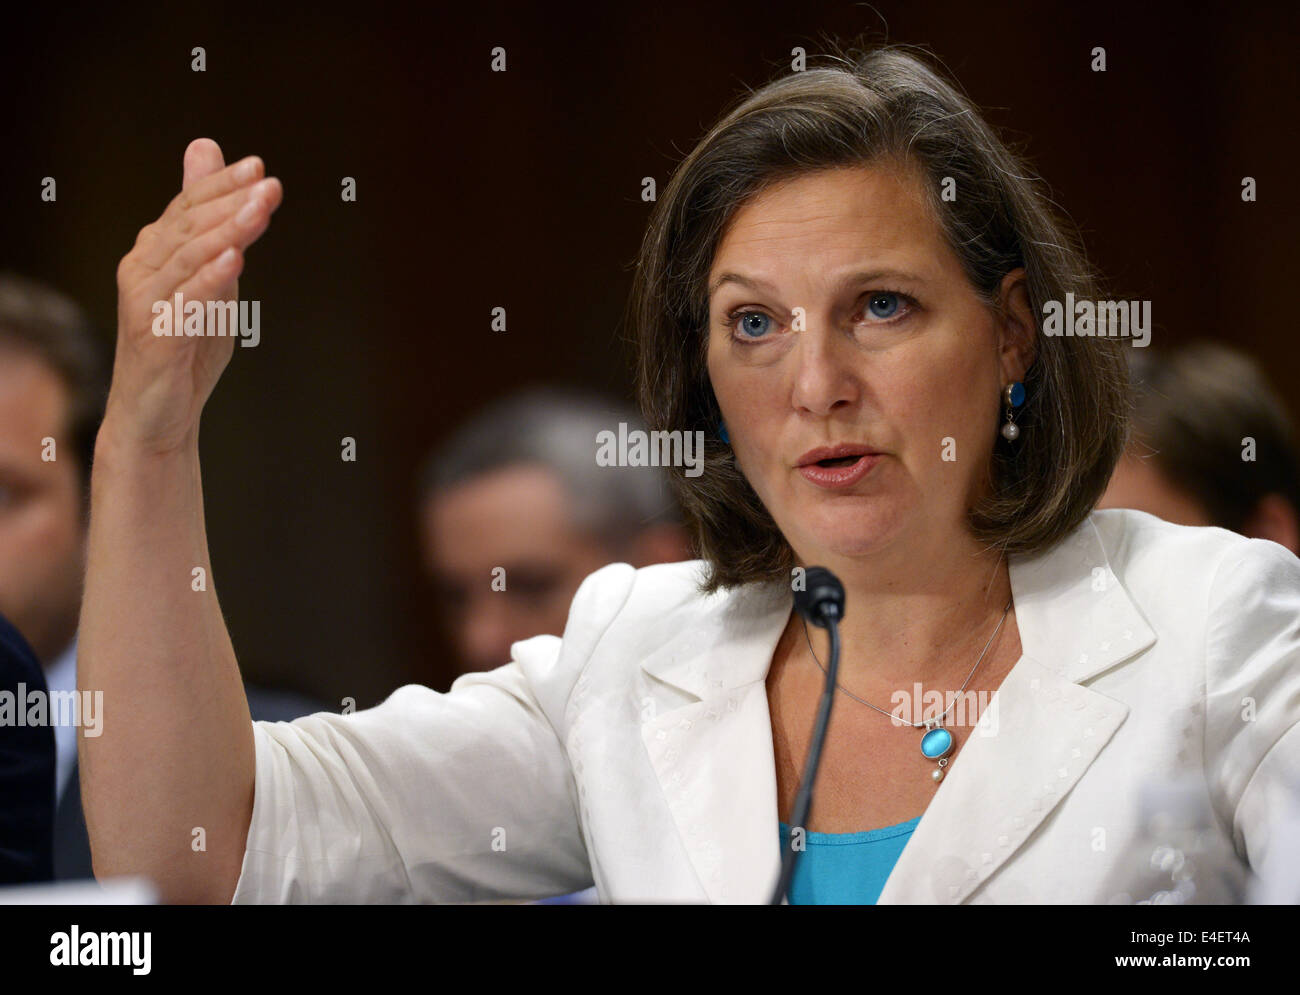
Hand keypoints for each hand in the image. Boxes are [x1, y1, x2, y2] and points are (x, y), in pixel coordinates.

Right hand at [106, 138, 281, 453]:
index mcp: (154, 253)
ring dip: (228, 231)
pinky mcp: (154, 336)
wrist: (157, 415)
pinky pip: (185, 303)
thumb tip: (209, 153)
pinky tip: (233, 261)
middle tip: (270, 185)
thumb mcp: (209, 284)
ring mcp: (145, 302)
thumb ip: (214, 229)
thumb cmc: (185, 348)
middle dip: (232, 202)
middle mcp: (142, 269)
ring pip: (188, 257)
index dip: (222, 185)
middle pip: (190, 226)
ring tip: (260, 211)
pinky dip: (209, 279)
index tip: (260, 168)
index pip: (189, 208)